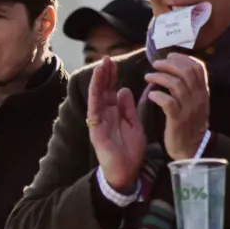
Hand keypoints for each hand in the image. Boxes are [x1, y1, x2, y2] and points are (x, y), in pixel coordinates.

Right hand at [87, 57, 146, 192]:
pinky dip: (95, 94)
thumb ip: (129, 108)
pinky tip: (98, 82)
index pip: (112, 90)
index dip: (113, 77)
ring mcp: (99, 120)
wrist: (126, 171)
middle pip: (104, 90)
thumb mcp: (134, 125)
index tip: (114, 62)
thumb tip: (124, 89)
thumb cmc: (130, 150)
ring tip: (102, 65)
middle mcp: (105, 114)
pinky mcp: (95, 128)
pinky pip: (94, 108)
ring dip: (99, 80)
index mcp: (115, 113)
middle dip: (106, 74)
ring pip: (98, 96)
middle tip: (107, 57)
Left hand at [144, 54, 211, 159]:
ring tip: (148, 77)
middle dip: (169, 64)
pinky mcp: (178, 120)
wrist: (192, 149)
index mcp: (203, 93)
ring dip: (160, 77)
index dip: (183, 58)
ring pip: (176, 84)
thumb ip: (190, 88)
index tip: (170, 55)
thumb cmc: (190, 125)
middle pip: (186, 72)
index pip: (198, 68)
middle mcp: (198, 98)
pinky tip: (151, 95)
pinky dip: (158, 95)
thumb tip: (177, 70)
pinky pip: (168, 102)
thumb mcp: (195, 104)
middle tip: (155, 64)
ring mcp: (189, 109)